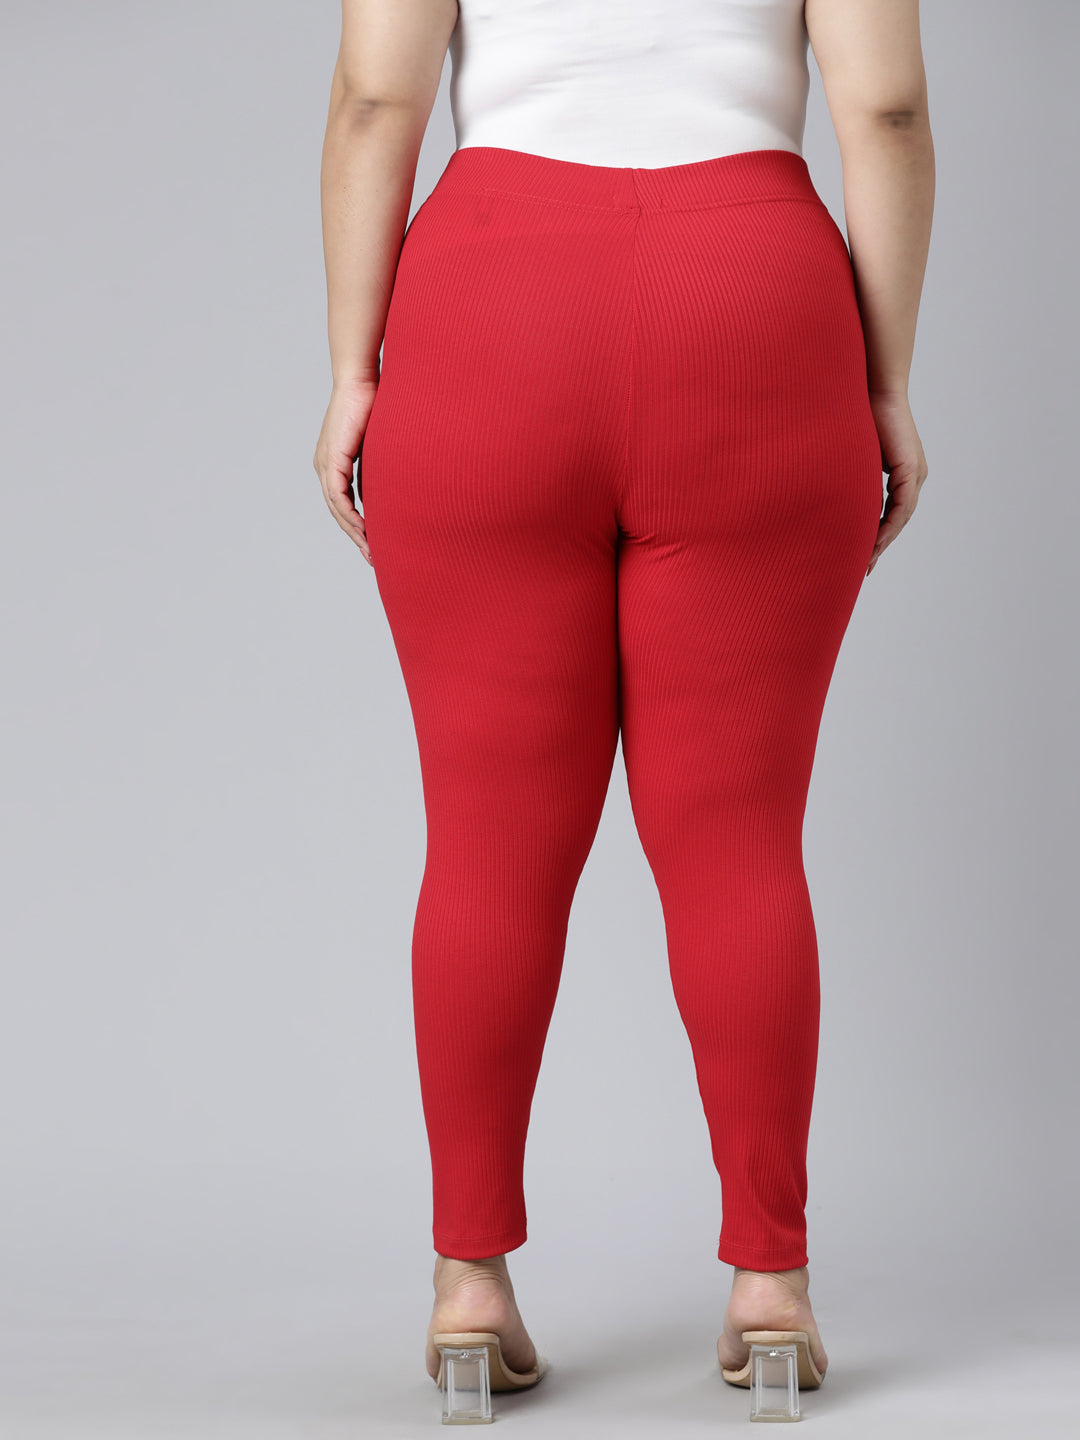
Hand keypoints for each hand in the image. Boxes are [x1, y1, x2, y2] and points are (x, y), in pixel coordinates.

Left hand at [313, 376, 378, 564]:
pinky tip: (363, 530)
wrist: (361, 381)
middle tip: (371, 557)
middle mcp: (324, 465)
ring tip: (370, 550)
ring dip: (353, 531)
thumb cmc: (374, 404)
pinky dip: (350, 515)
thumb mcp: (378, 443)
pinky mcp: (332, 460)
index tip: (373, 543)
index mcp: (333, 462)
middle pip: (337, 511)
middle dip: (355, 536)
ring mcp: (325, 463)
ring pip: (336, 508)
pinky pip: (338, 497)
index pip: (342, 502)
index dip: (356, 525)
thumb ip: (380, 464)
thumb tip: (396, 483)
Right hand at [866, 391, 928, 575]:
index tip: (863, 555)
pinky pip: (902, 506)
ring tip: (868, 560)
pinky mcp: (909, 468)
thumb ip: (852, 473)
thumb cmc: (859, 415)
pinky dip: (890, 524)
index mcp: (902, 472)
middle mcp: (913, 475)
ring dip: (885, 540)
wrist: (872, 388)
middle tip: (865, 569)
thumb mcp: (855, 454)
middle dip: (881, 545)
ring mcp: (914, 472)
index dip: (878, 535)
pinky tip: (876, 540)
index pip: (891, 511)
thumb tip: (831, 489)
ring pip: (902, 516)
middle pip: (898, 520)